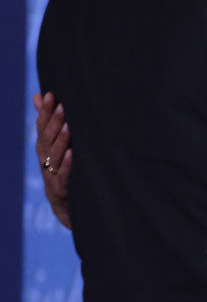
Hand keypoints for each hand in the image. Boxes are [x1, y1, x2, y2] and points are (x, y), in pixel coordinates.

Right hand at [32, 92, 71, 229]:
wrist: (65, 206)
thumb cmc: (62, 169)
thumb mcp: (55, 146)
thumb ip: (48, 122)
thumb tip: (39, 95)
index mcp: (44, 149)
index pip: (42, 127)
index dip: (44, 111)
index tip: (50, 94)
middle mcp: (45, 160)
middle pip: (46, 139)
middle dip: (52, 122)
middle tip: (61, 105)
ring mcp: (52, 175)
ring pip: (54, 156)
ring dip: (60, 140)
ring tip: (67, 126)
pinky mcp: (62, 189)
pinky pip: (64, 175)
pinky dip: (67, 164)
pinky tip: (72, 153)